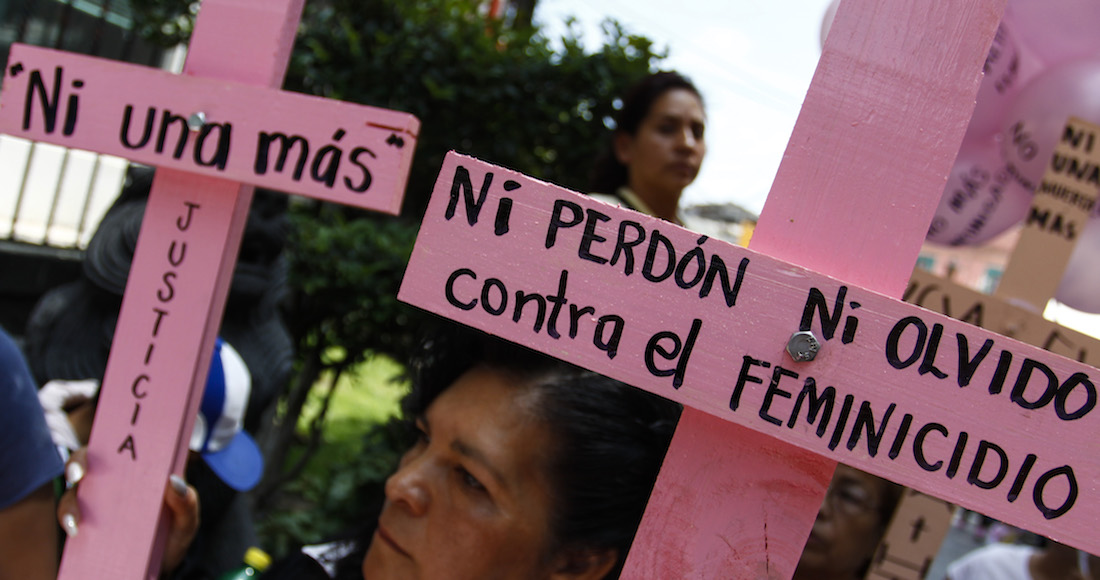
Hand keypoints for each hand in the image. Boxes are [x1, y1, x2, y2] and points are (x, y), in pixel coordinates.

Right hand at [57, 448, 200, 574]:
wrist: (162, 566)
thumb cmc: (175, 535)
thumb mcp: (187, 521)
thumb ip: (186, 503)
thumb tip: (174, 480)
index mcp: (142, 473)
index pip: (123, 448)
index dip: (110, 438)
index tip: (106, 443)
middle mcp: (116, 483)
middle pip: (90, 463)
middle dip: (78, 464)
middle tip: (78, 476)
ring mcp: (99, 503)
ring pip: (74, 493)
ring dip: (69, 502)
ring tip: (76, 520)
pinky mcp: (88, 525)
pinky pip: (71, 519)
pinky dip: (68, 522)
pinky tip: (76, 532)